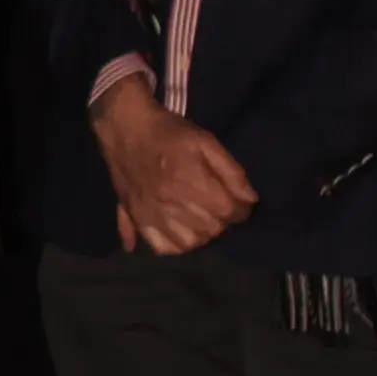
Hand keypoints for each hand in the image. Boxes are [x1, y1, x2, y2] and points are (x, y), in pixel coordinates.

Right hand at [95, 68, 256, 256]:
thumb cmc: (170, 133)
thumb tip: (250, 200)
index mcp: (191, 180)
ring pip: (189, 242)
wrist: (126, 129)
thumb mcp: (207, 142)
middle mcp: (171, 202)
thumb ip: (232, 172)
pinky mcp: (136, 218)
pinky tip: (180, 231)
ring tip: (201, 219)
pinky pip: (161, 246)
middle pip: (211, 229)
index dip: (241, 209)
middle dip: (222, 220)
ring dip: (202, 234)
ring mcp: (151, 213)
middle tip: (219, 207)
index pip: (228, 211)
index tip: (241, 203)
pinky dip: (175, 245)